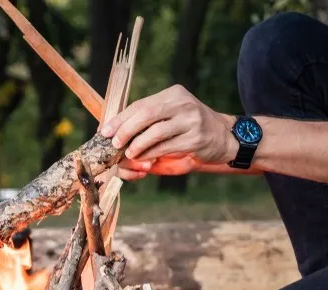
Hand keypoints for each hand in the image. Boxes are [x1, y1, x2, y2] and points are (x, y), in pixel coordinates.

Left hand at [100, 85, 236, 180]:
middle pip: (146, 114)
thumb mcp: (171, 116)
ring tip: (128, 153)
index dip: (120, 118)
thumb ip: (148, 122)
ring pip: (156, 132)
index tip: (105, 131)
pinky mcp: (195, 138)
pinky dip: (151, 154)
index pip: (141, 104)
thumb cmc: (188, 128)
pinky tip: (143, 158)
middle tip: (114, 144)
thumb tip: (115, 134)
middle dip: (126, 130)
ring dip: (138, 145)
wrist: (223, 137)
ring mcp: (191, 120)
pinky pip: (166, 147)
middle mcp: (183, 103)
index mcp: (173, 94)